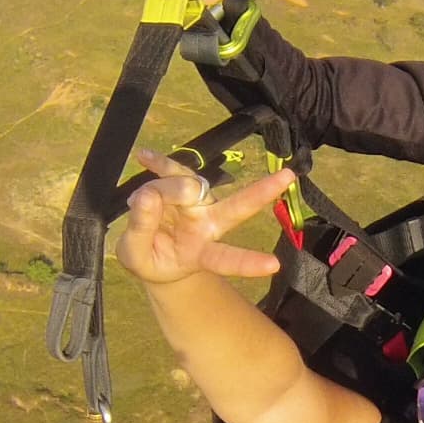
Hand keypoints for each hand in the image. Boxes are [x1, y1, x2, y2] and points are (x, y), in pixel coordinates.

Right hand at [113, 150, 292, 287]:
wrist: (149, 248)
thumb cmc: (150, 259)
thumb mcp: (135, 256)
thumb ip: (141, 230)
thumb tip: (148, 196)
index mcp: (201, 252)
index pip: (226, 259)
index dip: (247, 262)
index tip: (274, 265)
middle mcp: (208, 224)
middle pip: (238, 208)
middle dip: (262, 192)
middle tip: (288, 177)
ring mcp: (199, 202)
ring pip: (189, 185)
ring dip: (165, 187)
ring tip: (139, 199)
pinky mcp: (184, 184)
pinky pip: (173, 169)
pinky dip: (159, 163)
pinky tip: (144, 157)